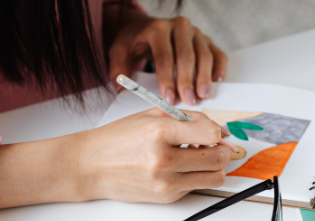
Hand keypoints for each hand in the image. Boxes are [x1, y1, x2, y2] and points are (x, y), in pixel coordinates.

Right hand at [76, 108, 232, 202]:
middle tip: (216, 145)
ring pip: (214, 177)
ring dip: (214, 167)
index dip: (218, 131)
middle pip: (217, 158)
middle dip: (222, 150)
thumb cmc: (119, 138)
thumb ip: (188, 119)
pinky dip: (195, 176)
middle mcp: (164, 160)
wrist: (91, 166)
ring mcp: (165, 182)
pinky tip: (181, 166)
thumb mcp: (152, 116)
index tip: (215, 131)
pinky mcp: (166, 197)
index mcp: (160, 133)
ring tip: (200, 157)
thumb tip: (218, 129)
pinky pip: (196, 186)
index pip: (209, 133)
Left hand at [104, 4, 227, 105]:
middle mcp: (179, 26)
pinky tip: (217, 81)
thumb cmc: (134, 41)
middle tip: (189, 101)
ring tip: (203, 95)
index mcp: (157, 28)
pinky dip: (220, 67)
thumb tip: (120, 87)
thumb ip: (117, 68)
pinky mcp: (206, 39)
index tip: (169, 99)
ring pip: (204, 54)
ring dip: (205, 76)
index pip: (164, 56)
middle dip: (188, 80)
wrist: (145, 25)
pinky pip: (217, 52)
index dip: (167, 79)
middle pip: (186, 55)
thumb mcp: (119, 50)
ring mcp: (195, 31)